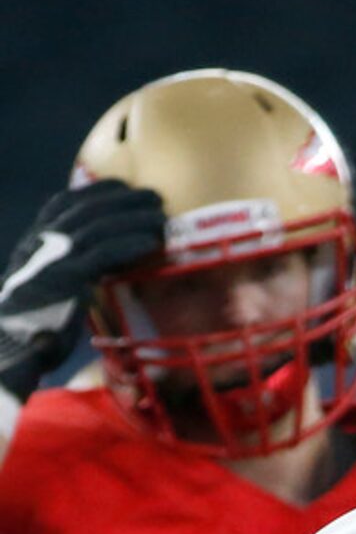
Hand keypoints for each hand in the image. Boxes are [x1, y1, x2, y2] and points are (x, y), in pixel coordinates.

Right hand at [0, 181, 166, 404]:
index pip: (63, 205)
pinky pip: (103, 254)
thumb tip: (93, 264)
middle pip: (86, 210)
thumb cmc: (32, 325)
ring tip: (162, 217)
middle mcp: (42, 243)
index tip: (122, 186)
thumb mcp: (46, 288)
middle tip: (154, 197)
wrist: (11, 346)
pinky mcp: (66, 279)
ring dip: (133, 219)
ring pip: (99, 228)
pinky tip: (151, 242)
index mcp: (36, 242)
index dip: (94, 192)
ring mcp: (53, 259)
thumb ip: (65, 270)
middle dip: (122, 200)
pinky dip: (129, 244)